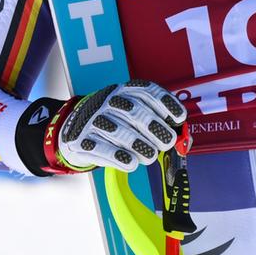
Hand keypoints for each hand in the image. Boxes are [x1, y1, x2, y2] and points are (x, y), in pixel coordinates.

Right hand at [41, 81, 187, 173]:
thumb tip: (183, 138)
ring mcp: (93, 120)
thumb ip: (156, 121)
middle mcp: (108, 102)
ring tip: (150, 155)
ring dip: (140, 145)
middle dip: (156, 128)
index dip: (166, 103)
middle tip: (167, 142)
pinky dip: (118, 157)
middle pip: (136, 112)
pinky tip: (131, 163)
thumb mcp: (130, 113)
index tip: (180, 117)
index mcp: (123, 91)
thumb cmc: (112, 122)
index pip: (147, 91)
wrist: (72, 129)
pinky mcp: (81, 140)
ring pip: (120, 132)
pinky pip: (101, 148)